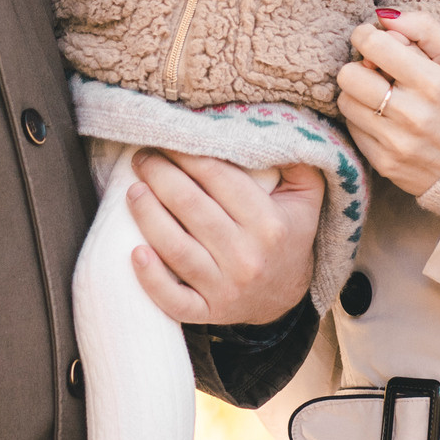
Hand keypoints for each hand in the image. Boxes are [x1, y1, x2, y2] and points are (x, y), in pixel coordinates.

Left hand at [125, 151, 319, 325]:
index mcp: (269, 223)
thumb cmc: (288, 234)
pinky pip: (174, 300)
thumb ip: (297, 160)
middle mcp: (247, 257)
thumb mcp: (305, 196)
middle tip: (143, 158)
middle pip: (191, 207)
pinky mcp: (207, 312)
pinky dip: (151, 279)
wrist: (285, 297)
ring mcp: (225, 288)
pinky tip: (134, 253)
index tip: (167, 139)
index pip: (217, 177)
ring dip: (147, 215)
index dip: (186, 153)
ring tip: (133, 191)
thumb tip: (274, 126)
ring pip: (176, 249)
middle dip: (160, 175)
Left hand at [337, 8, 439, 197]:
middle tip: (375, 71)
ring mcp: (396, 142)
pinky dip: (363, 119)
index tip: (372, 40)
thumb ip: (424, 28)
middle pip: (349, 75)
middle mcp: (412, 114)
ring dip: (358, 93)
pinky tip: (384, 119)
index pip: (374, 46)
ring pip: (345, 101)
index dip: (365, 36)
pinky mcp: (383, 163)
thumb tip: (384, 15)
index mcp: (433, 83)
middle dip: (358, 66)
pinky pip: (352, 128)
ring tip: (380, 95)